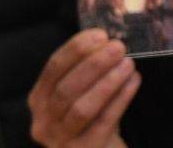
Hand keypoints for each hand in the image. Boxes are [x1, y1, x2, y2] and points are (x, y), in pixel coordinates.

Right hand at [27, 29, 140, 147]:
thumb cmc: (91, 119)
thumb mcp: (79, 93)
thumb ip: (86, 70)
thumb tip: (106, 41)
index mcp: (38, 99)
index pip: (53, 68)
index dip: (76, 49)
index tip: (100, 34)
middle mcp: (43, 121)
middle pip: (66, 88)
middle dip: (94, 64)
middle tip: (118, 47)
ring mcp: (60, 140)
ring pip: (82, 108)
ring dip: (107, 82)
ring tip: (128, 64)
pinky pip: (103, 122)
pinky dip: (120, 99)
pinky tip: (133, 82)